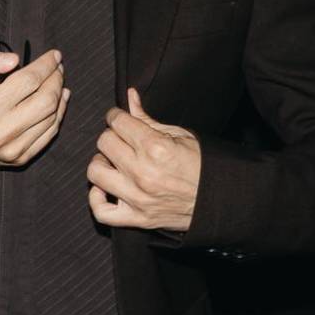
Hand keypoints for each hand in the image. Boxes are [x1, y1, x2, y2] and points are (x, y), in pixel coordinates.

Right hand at [0, 48, 67, 167]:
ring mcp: (12, 148)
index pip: (30, 80)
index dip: (46, 65)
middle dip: (57, 80)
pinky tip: (59, 103)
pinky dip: (57, 117)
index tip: (54, 55)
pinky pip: (48, 136)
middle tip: (58, 68)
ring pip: (51, 118)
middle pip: (46, 100)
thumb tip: (15, 60)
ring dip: (60, 97)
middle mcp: (2, 130)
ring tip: (60, 83)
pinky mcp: (19, 159)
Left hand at [86, 89, 201, 231]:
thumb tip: (129, 97)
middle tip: (121, 141)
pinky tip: (104, 188)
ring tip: (113, 162)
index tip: (120, 119)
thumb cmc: (201, 165)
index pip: (117, 122)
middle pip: (104, 143)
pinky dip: (96, 199)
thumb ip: (147, 118)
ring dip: (101, 163)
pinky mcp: (137, 218)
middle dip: (111, 137)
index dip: (116, 116)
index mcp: (155, 147)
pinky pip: (101, 211)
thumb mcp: (179, 135)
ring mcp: (138, 198)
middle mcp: (143, 172)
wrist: (219, 200)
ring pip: (95, 172)